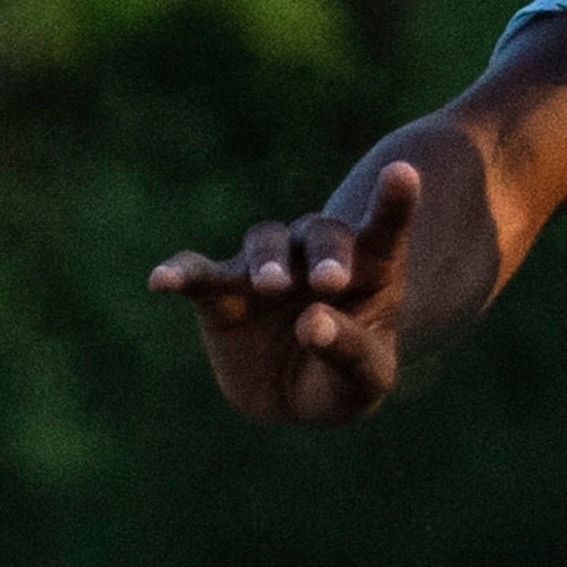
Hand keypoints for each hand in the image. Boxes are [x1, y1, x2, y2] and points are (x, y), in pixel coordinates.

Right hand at [151, 159, 422, 424]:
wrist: (294, 396)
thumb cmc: (344, 379)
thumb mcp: (365, 378)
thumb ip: (349, 349)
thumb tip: (311, 324)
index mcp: (369, 269)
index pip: (385, 228)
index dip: (394, 201)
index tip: (404, 171)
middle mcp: (315, 256)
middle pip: (321, 234)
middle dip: (325, 254)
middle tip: (330, 281)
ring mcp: (266, 268)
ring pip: (266, 242)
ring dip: (268, 260)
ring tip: (271, 285)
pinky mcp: (220, 291)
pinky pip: (198, 274)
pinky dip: (181, 273)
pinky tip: (162, 280)